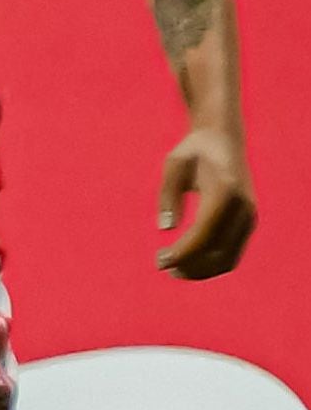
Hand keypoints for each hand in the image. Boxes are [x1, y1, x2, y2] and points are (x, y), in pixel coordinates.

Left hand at [157, 124, 255, 277]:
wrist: (224, 139)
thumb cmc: (194, 151)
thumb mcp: (174, 164)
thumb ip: (168, 195)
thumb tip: (166, 228)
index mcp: (225, 191)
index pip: (204, 233)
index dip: (182, 253)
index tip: (160, 261)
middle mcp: (243, 207)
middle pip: (218, 252)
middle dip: (190, 266)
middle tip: (162, 265)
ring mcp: (249, 217)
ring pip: (228, 259)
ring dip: (201, 270)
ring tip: (173, 269)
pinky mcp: (249, 223)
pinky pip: (232, 254)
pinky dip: (211, 264)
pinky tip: (189, 263)